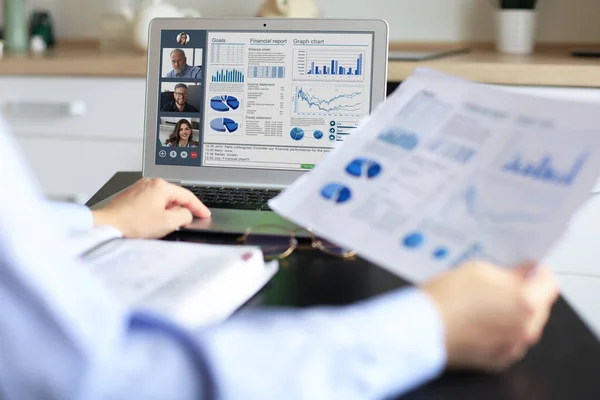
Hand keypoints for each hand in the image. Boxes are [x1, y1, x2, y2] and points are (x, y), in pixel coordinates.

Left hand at [92, 178, 210, 238]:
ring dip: (165, 212)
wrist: (107, 225)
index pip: (187, 196)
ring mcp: (139, 188)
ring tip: (159, 226)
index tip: (204, 214)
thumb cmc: (133, 223)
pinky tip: (148, 223)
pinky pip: (150, 202)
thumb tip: (186, 214)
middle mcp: (150, 183)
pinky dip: (154, 212)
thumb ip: (184, 216)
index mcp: (161, 186)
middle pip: (174, 197)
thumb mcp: (168, 223)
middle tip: (181, 224)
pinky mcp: (130, 196)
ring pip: (161, 200)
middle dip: (179, 210)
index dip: (198, 207)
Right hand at [421, 260, 558, 371]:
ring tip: (483, 303)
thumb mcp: (479, 269)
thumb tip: (522, 274)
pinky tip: (478, 320)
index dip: (536, 272)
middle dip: (524, 293)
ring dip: (511, 313)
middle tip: (499, 284)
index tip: (526, 269)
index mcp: (527, 303)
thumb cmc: (446, 298)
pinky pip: (508, 341)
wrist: (422, 326)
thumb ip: (509, 272)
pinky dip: (499, 331)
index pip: (549, 282)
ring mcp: (512, 347)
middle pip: (538, 306)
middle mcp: (525, 329)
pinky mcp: (496, 360)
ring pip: (523, 325)